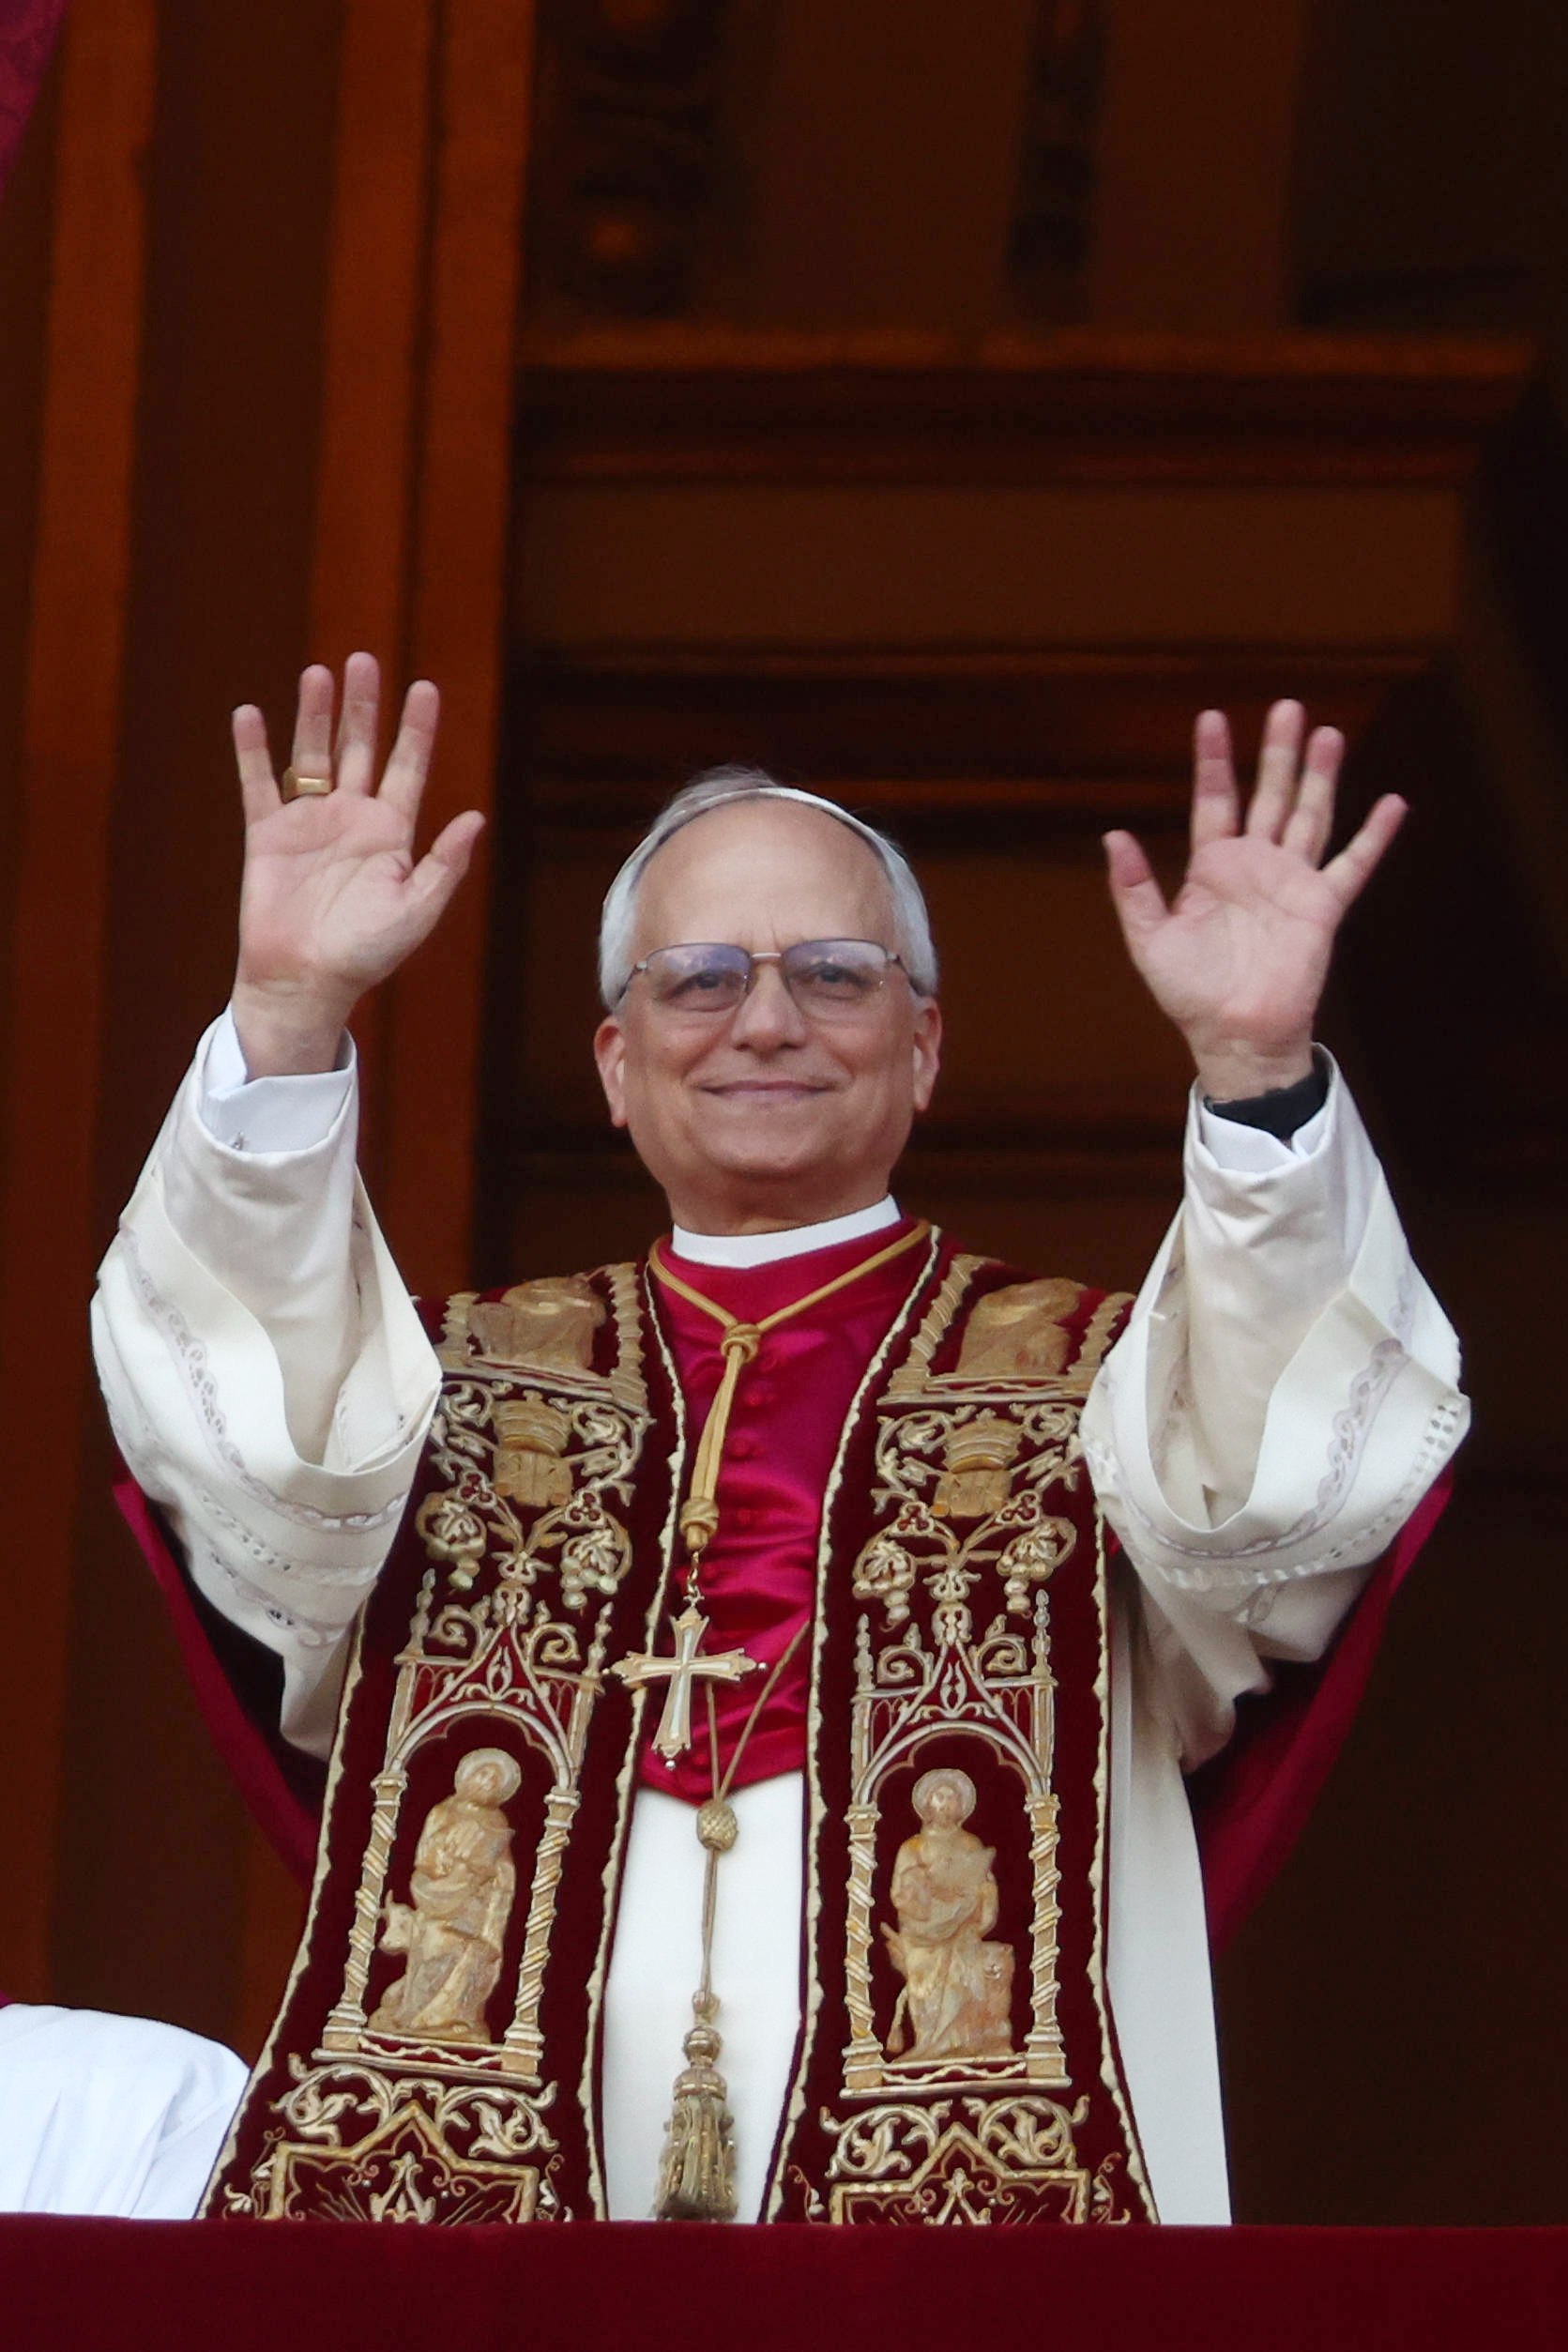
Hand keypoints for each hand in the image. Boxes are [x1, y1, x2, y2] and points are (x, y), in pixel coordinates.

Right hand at [230, 651, 484, 1074]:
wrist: (305, 982)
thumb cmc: (366, 954)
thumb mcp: (417, 910)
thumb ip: (444, 864)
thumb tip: (476, 817)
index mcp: (392, 834)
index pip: (407, 768)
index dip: (417, 729)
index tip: (425, 689)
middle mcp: (351, 819)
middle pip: (359, 748)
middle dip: (363, 706)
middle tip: (365, 660)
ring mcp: (308, 823)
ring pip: (312, 755)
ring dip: (315, 716)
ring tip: (319, 674)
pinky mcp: (267, 836)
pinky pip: (258, 784)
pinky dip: (253, 751)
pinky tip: (250, 715)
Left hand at [1103, 701, 1405, 1102]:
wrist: (1233, 1035)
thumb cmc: (1190, 993)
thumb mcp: (1150, 938)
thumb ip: (1134, 887)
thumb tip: (1114, 835)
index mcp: (1213, 867)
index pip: (1215, 800)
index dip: (1213, 760)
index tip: (1212, 718)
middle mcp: (1255, 866)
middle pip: (1269, 795)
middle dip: (1277, 752)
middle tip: (1287, 707)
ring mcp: (1292, 883)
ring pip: (1310, 815)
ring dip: (1320, 776)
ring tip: (1328, 734)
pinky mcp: (1322, 907)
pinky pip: (1353, 864)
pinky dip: (1374, 835)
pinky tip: (1392, 803)